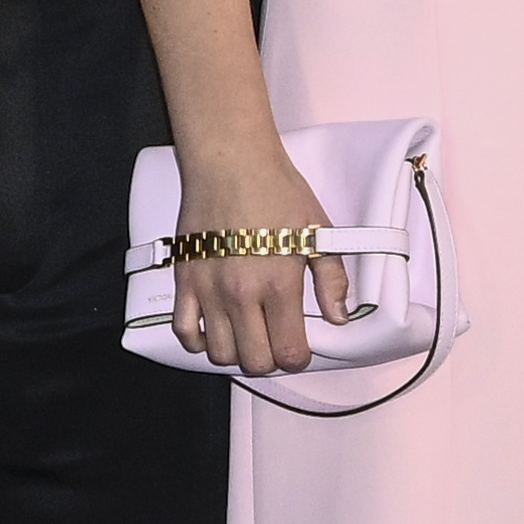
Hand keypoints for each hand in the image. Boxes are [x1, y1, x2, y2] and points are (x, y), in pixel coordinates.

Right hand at [167, 135, 353, 377]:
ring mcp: (209, 291)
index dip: (298, 358)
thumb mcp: (318, 231)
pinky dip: (198, 340)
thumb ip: (332, 279)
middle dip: (270, 359)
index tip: (300, 348)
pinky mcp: (185, 281)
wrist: (231, 163)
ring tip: (248, 333)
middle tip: (275, 340)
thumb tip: (339, 317)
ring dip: (237, 352)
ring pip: (219, 354)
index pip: (288, 352)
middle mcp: (241, 295)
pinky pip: (183, 331)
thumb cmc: (277, 191)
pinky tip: (215, 328)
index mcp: (279, 285)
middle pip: (253, 361)